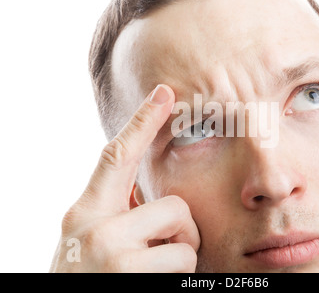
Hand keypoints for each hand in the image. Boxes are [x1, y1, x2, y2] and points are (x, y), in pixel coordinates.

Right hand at [50, 85, 199, 272]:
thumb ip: (115, 213)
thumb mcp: (88, 241)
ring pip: (186, 245)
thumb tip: (147, 193)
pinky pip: (185, 270)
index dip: (142, 122)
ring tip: (150, 274)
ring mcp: (116, 262)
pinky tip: (151, 284)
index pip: (116, 156)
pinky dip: (178, 280)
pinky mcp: (134, 282)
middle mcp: (96, 232)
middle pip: (175, 206)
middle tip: (159, 252)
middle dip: (179, 231)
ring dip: (178, 261)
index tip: (165, 93)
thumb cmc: (83, 278)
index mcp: (84, 214)